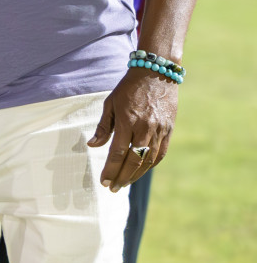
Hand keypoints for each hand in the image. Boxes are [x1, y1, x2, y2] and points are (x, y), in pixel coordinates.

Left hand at [88, 67, 178, 191]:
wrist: (156, 74)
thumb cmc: (128, 88)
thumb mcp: (110, 103)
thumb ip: (103, 126)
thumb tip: (92, 145)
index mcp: (127, 121)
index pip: (118, 152)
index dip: (111, 169)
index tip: (104, 181)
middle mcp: (145, 128)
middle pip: (134, 160)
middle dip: (122, 177)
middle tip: (113, 188)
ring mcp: (159, 130)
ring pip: (148, 160)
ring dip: (136, 174)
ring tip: (124, 183)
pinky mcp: (169, 130)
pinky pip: (160, 153)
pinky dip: (151, 165)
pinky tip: (141, 171)